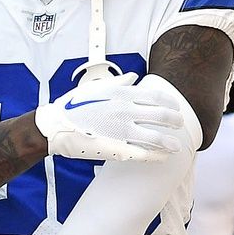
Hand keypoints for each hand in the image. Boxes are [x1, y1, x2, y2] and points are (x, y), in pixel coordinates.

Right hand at [33, 72, 186, 162]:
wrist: (54, 126)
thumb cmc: (72, 106)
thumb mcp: (94, 87)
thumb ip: (117, 82)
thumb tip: (133, 77)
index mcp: (121, 94)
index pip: (157, 97)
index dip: (171, 103)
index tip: (176, 108)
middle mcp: (124, 111)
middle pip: (161, 116)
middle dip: (175, 121)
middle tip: (179, 125)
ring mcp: (121, 131)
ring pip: (156, 137)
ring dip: (170, 142)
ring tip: (176, 146)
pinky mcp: (115, 148)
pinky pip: (142, 154)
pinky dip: (156, 156)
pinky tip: (163, 157)